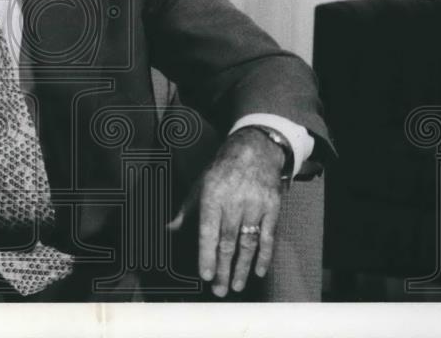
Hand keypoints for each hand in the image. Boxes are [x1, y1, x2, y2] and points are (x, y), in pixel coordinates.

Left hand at [167, 127, 285, 296]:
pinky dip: (265, 255)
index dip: (207, 254)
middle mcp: (235, 201)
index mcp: (213, 195)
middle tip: (219, 290)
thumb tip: (168, 229)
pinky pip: (269, 236)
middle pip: (228, 241)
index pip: (208, 230)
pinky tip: (258, 270)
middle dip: (223, 268)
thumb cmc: (222, 170)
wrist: (255, 149)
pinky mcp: (272, 207)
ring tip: (236, 286)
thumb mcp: (200, 184)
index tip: (206, 275)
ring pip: (248, 242)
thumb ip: (186, 210)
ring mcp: (256, 204)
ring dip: (242, 267)